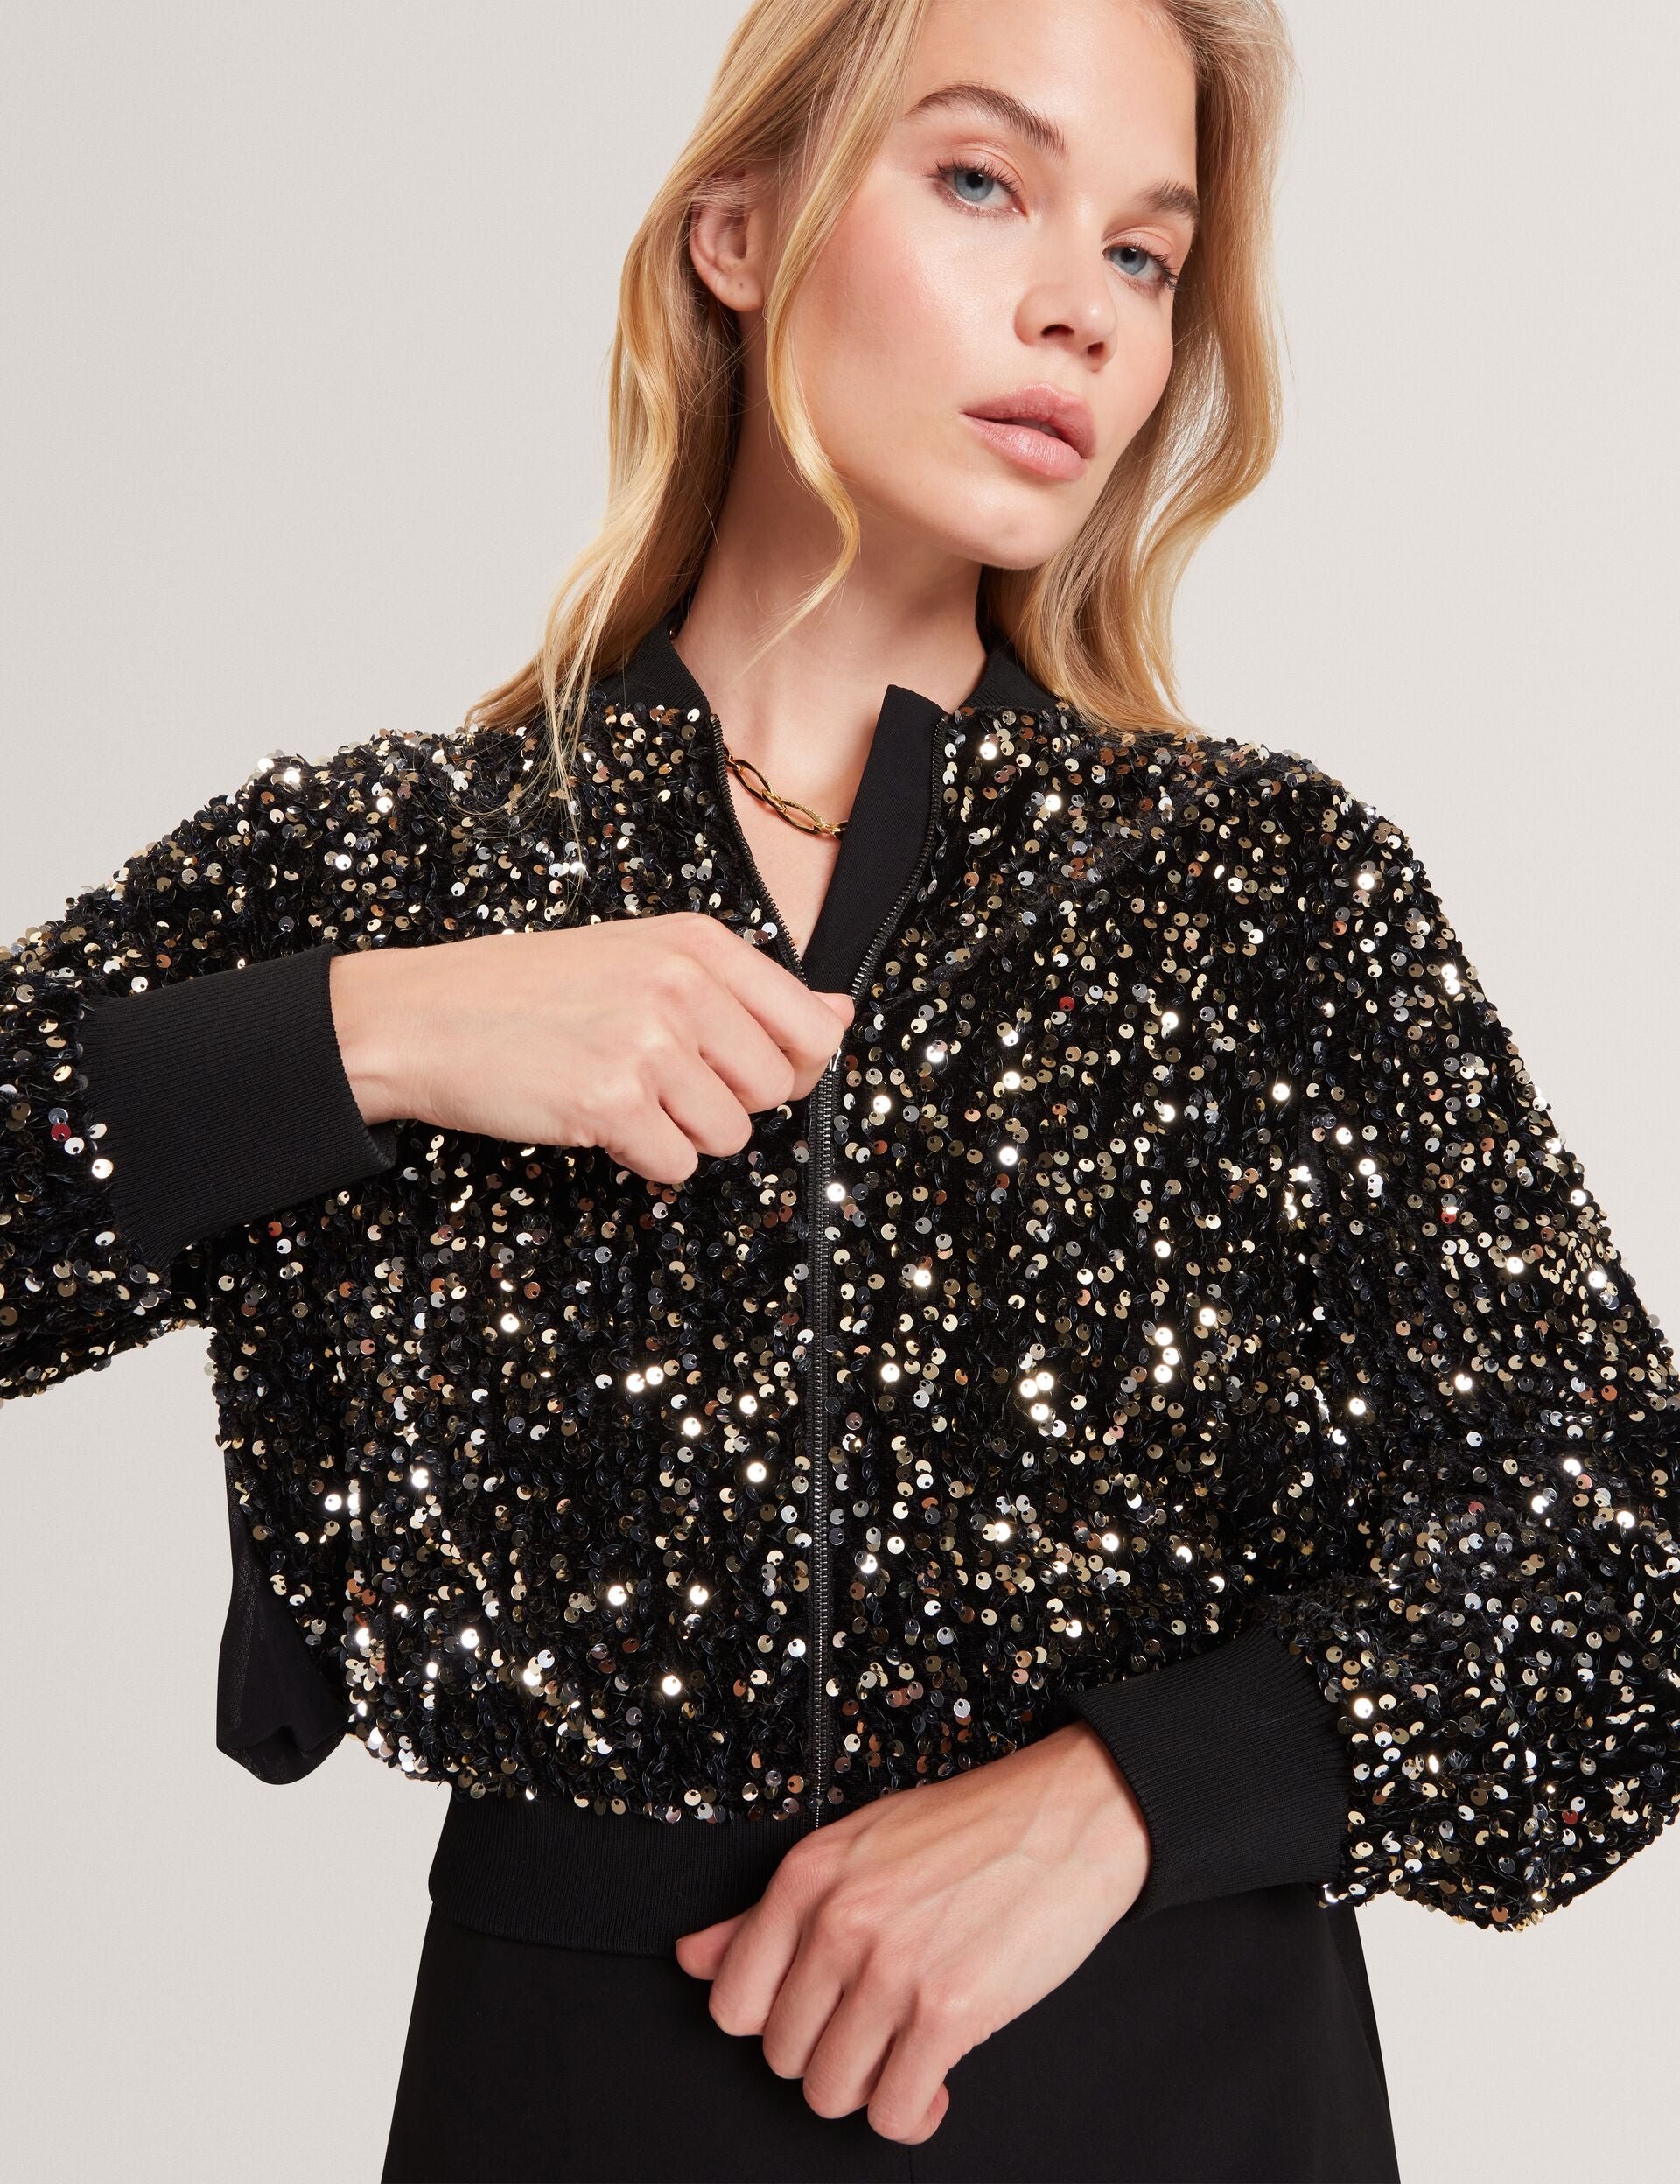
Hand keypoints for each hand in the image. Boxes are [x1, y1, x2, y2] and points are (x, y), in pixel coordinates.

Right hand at [329, 912, 852, 1183]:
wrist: (421, 1016)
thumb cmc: (531, 991)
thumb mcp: (647, 960)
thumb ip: (748, 991)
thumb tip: (842, 1015)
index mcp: (699, 943)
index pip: (812, 1028)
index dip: (790, 1068)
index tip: (740, 1068)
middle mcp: (682, 984)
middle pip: (775, 1090)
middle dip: (726, 1103)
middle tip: (658, 1081)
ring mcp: (648, 1042)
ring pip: (730, 1135)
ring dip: (680, 1133)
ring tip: (620, 1093)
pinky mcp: (612, 1101)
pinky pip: (675, 1164)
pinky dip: (639, 1158)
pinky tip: (594, 1117)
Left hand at [672, 1722, 1149, 2144]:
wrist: (1068, 1817)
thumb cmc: (967, 1828)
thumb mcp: (854, 1845)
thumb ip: (766, 1911)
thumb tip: (691, 1958)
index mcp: (807, 1877)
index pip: (732, 2000)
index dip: (773, 2021)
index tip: (817, 2012)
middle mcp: (838, 1923)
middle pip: (782, 2056)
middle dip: (828, 2055)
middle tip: (875, 2031)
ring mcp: (891, 1969)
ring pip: (830, 2092)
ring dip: (869, 2089)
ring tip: (905, 2056)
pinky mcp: (949, 2013)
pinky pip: (895, 2113)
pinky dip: (913, 2115)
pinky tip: (938, 2082)